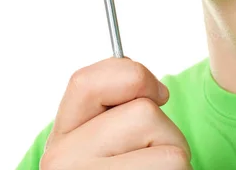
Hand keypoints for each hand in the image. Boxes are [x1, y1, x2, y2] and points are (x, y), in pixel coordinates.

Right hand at [40, 57, 191, 168]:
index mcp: (61, 136)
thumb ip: (115, 106)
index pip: (86, 81)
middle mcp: (63, 162)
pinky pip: (175, 169)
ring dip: (174, 160)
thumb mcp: (104, 138)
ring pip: (170, 149)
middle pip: (144, 113)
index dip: (133, 75)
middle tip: (149, 158)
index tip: (157, 93)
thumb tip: (151, 86)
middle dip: (164, 132)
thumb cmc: (117, 169)